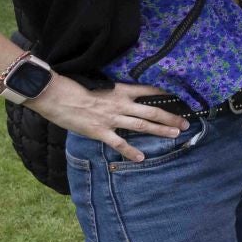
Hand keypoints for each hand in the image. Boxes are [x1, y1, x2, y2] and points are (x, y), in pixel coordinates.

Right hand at [28, 76, 187, 161]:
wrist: (55, 95)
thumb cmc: (74, 87)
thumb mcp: (98, 84)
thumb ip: (113, 92)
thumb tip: (123, 96)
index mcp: (120, 90)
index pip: (148, 91)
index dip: (164, 96)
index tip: (177, 99)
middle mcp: (120, 104)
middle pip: (151, 111)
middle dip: (170, 117)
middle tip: (186, 122)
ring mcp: (111, 119)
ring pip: (141, 125)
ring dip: (160, 130)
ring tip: (175, 134)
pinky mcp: (100, 131)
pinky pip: (119, 143)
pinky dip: (130, 151)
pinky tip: (141, 157)